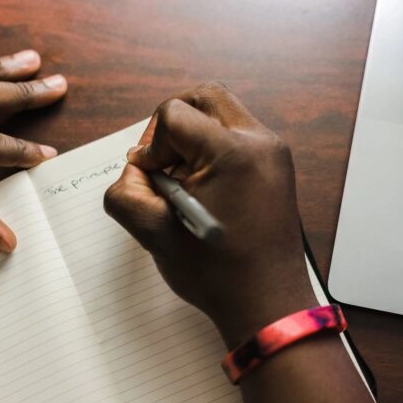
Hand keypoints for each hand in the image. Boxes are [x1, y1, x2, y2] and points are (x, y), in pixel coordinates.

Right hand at [104, 82, 313, 347]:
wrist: (268, 305)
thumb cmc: (218, 274)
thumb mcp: (153, 233)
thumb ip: (126, 191)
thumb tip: (139, 167)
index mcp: (233, 152)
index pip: (174, 113)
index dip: (152, 144)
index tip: (154, 179)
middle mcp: (260, 142)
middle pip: (204, 97)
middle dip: (172, 124)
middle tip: (161, 162)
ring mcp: (274, 153)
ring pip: (222, 115)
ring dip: (193, 138)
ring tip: (182, 181)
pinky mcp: (277, 167)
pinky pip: (237, 138)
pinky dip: (212, 152)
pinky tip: (203, 191)